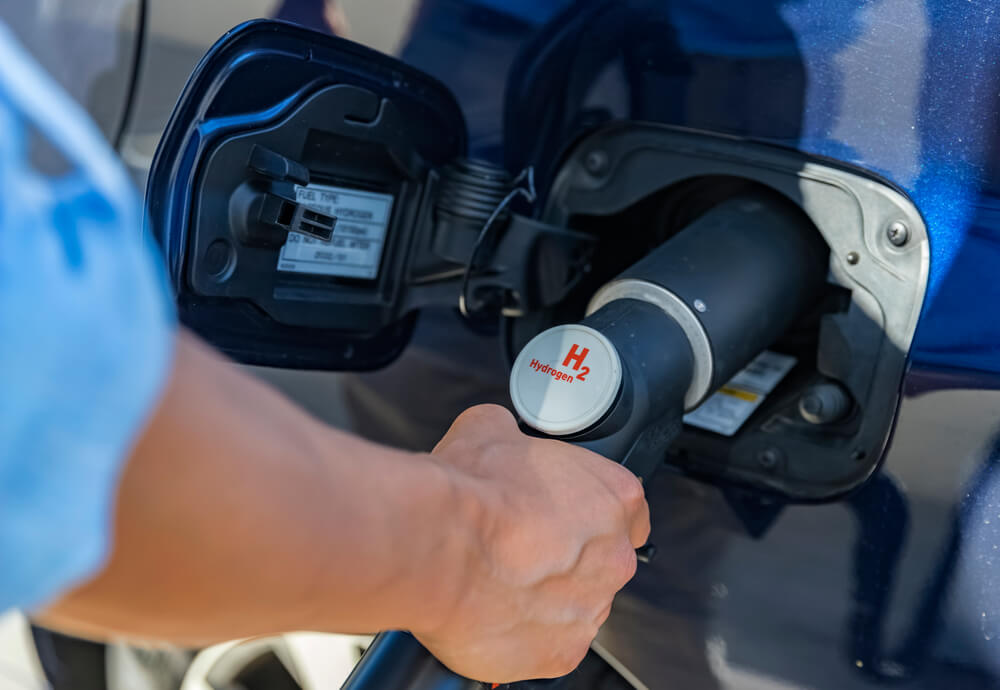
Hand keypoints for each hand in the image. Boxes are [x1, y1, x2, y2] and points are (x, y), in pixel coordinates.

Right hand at [414, 405, 649, 683]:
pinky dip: (524, 634)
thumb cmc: (470, 491)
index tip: (561, 516)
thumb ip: (511, 434)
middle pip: (602, 561)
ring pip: (575, 604)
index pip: (626, 509)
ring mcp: (591, 609)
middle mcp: (615, 557)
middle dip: (565, 557)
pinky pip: (549, 644)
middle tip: (518, 547)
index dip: (588, 510)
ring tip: (497, 580)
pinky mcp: (562, 653)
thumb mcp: (488, 428)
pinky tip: (492, 611)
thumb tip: (499, 433)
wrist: (438, 546)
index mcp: (614, 497)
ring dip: (545, 596)